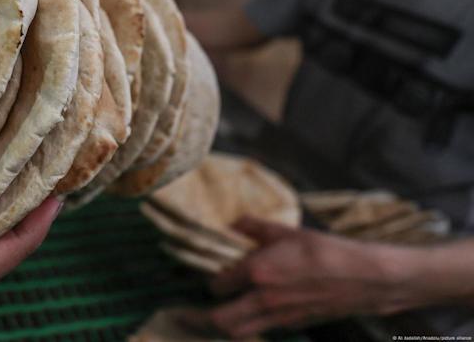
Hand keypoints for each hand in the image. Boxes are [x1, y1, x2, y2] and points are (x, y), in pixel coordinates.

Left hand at [186, 217, 411, 337]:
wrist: (366, 278)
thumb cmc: (327, 250)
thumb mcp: (288, 231)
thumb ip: (255, 227)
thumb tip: (232, 222)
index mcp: (258, 272)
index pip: (218, 285)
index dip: (211, 282)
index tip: (213, 277)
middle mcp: (263, 299)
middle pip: (220, 321)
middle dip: (200, 319)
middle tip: (187, 314)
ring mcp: (279, 316)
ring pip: (238, 333)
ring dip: (220, 328)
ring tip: (209, 320)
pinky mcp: (294, 325)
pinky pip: (261, 331)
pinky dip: (247, 328)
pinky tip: (247, 317)